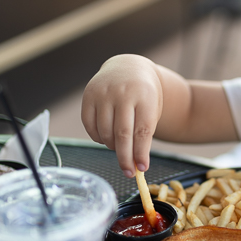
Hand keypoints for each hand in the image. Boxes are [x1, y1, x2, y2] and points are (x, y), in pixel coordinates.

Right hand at [81, 55, 162, 175]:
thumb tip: (136, 165)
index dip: (141, 152)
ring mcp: (103, 93)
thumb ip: (144, 135)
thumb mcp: (152, 109)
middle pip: (122, 134)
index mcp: (144, 96)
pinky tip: (106, 136)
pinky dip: (98, 138)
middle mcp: (122, 93)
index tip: (142, 168)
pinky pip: (90, 126)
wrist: (128, 68)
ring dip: (113, 146)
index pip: (142, 131)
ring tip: (120, 145)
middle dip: (125, 157)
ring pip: (105, 132)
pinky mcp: (88, 96)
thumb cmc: (144, 95)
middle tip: (129, 172)